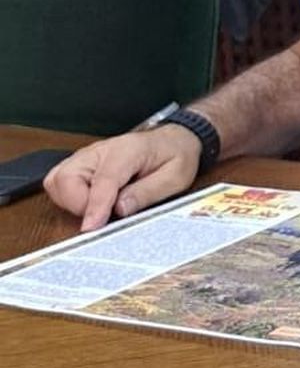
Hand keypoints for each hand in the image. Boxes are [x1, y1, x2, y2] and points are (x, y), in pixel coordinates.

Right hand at [42, 126, 202, 231]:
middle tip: (102, 217)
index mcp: (128, 150)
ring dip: (70, 202)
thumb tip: (120, 209)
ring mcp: (88, 156)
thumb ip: (147, 192)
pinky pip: (59, 182)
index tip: (91, 227)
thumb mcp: (175, 177)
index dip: (95, 206)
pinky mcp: (81, 165)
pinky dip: (67, 197)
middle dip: (77, 204)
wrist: (175, 140)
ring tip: (99, 208)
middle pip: (66, 177)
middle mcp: (101, 151)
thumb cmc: (175, 156)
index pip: (103, 180)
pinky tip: (92, 202)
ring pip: (56, 180)